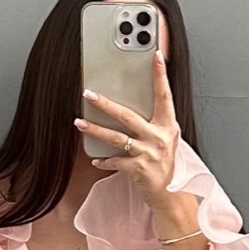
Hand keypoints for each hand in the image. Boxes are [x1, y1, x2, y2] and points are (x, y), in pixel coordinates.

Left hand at [75, 48, 179, 208]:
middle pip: (128, 115)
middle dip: (105, 104)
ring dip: (95, 129)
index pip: (164, 95)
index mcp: (168, 126)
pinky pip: (116, 161)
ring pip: (116, 137)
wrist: (169, 194)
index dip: (160, 75)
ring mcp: (149, 153)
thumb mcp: (166, 139)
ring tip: (79, 122)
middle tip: (88, 93)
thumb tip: (133, 105)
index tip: (156, 56)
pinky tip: (95, 160)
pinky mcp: (139, 169)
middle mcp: (159, 137)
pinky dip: (104, 161)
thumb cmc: (165, 164)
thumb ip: (155, 122)